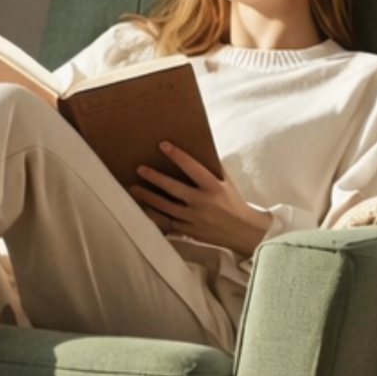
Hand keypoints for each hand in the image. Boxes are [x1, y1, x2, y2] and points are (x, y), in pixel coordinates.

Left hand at [130, 143, 272, 255]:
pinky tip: (144, 207)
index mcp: (214, 187)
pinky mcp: (189, 230)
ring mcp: (194, 218)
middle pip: (174, 188)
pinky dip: (155, 215)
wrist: (242, 231)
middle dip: (155, 177)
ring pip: (166, 207)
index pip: (193, 168)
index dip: (177, 156)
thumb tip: (199, 148)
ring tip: (134, 188)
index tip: (163, 144)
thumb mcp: (227, 182)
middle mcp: (203, 203)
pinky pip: (168, 222)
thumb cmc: (233, 202)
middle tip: (140, 168)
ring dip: (148, 197)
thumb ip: (212, 167)